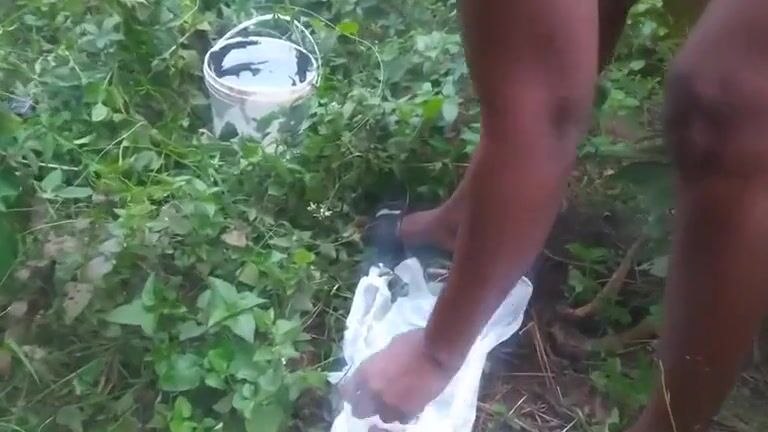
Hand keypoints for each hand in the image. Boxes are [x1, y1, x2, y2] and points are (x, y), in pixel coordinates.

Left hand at [340, 329, 456, 424]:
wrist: (437, 352)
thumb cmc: (413, 341)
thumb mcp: (388, 349)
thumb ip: (378, 363)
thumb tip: (378, 369)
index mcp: (365, 372)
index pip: (346, 391)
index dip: (351, 392)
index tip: (356, 391)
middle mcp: (373, 391)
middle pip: (358, 411)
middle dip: (364, 406)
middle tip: (374, 400)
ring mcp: (390, 404)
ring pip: (381, 417)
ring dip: (386, 410)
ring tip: (395, 401)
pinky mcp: (409, 412)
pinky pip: (401, 419)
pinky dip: (404, 413)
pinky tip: (409, 404)